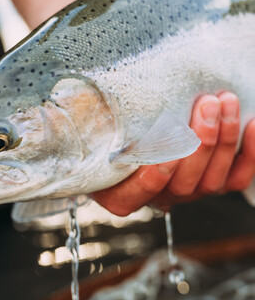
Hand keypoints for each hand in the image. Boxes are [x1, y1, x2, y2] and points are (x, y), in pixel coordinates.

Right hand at [91, 92, 254, 215]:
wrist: (134, 134)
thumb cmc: (110, 133)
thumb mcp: (90, 130)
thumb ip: (85, 124)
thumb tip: (64, 106)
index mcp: (119, 195)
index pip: (135, 196)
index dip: (152, 180)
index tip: (163, 154)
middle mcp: (156, 199)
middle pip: (183, 185)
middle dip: (200, 143)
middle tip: (205, 103)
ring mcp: (186, 193)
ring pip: (212, 180)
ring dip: (223, 138)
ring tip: (224, 100)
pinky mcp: (210, 183)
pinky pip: (237, 178)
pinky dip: (251, 154)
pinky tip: (253, 122)